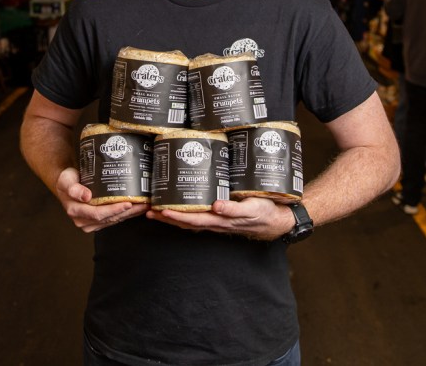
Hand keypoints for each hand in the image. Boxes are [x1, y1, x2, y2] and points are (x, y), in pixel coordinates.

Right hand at [55, 167, 148, 233]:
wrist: (68, 184)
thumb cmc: (68, 180)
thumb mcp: (67, 180)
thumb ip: (74, 188)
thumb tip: (86, 196)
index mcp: (76, 211)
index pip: (98, 213)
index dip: (113, 210)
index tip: (127, 203)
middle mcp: (83, 221)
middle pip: (109, 218)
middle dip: (127, 212)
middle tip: (143, 204)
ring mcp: (91, 223)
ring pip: (114, 220)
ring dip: (130, 214)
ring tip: (144, 206)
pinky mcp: (99, 221)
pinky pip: (114, 219)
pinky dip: (126, 214)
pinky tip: (137, 209)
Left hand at [146, 197, 294, 240]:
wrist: (277, 219)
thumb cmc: (265, 213)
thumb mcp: (252, 209)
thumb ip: (234, 208)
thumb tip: (216, 206)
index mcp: (220, 220)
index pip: (192, 219)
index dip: (175, 216)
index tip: (160, 210)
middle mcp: (215, 221)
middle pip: (186, 221)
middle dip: (166, 216)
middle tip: (147, 210)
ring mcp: (217, 219)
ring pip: (190, 219)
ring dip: (172, 216)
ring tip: (155, 209)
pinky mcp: (221, 214)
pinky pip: (199, 214)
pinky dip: (186, 212)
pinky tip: (178, 205)